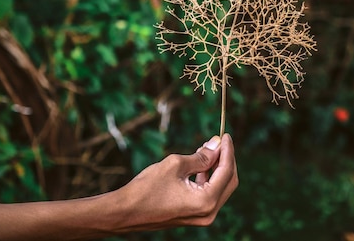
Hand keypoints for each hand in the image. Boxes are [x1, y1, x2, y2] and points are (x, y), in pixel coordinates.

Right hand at [108, 133, 237, 231]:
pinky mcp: (194, 216)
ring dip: (217, 168)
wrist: (125, 212)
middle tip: (220, 142)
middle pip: (229, 181)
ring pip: (220, 188)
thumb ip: (201, 156)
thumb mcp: (175, 165)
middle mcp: (208, 213)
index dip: (228, 150)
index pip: (226, 170)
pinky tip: (200, 166)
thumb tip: (216, 145)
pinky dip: (208, 179)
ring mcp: (202, 217)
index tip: (225, 135)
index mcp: (206, 201)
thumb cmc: (147, 188)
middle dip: (226, 159)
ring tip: (207, 150)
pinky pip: (210, 195)